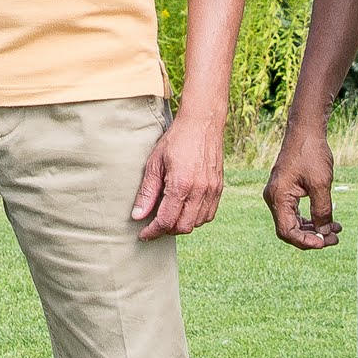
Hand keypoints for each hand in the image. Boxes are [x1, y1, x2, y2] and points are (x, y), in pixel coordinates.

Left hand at [130, 105, 223, 241]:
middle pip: (183, 227)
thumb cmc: (176, 140)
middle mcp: (200, 190)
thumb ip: (147, 192)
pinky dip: (195, 218)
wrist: (202, 123)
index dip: (153, 232)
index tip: (144, 234)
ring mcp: (212, 190)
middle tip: (154, 224)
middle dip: (166, 230)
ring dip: (181, 224)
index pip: (166, 221)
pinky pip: (208, 214)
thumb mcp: (154, 164)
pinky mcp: (219, 188)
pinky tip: (184, 208)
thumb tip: (138, 216)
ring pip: (197, 223)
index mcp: (181, 184)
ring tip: (168, 215)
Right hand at [264, 125, 339, 249]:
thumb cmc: (311, 153)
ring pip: (294, 222)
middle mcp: (274, 198)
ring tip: (334, 230)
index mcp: (278, 197)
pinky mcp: (286, 190)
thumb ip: (322, 210)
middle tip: (333, 239)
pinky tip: (327, 220)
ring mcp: (279, 194)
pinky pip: (296, 212)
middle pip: (289, 229)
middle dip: (312, 237)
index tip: (324, 243)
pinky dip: (311, 219)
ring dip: (313, 229)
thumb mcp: (321, 184)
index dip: (305, 241)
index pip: (287, 231)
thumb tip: (324, 232)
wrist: (306, 132)